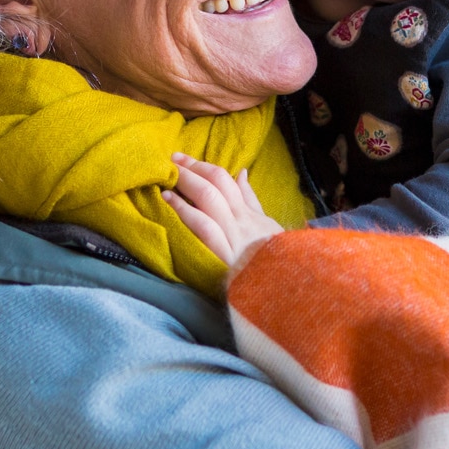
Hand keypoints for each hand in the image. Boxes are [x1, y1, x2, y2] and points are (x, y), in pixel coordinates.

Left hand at [164, 154, 285, 271]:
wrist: (282, 289)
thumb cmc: (275, 260)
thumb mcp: (267, 227)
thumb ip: (251, 200)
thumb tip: (241, 173)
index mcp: (249, 215)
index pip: (225, 181)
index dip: (203, 166)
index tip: (183, 159)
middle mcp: (241, 221)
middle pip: (214, 185)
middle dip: (191, 169)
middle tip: (171, 160)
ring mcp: (232, 237)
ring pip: (208, 200)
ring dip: (186, 185)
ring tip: (167, 178)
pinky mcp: (224, 256)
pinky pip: (204, 227)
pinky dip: (185, 210)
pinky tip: (170, 202)